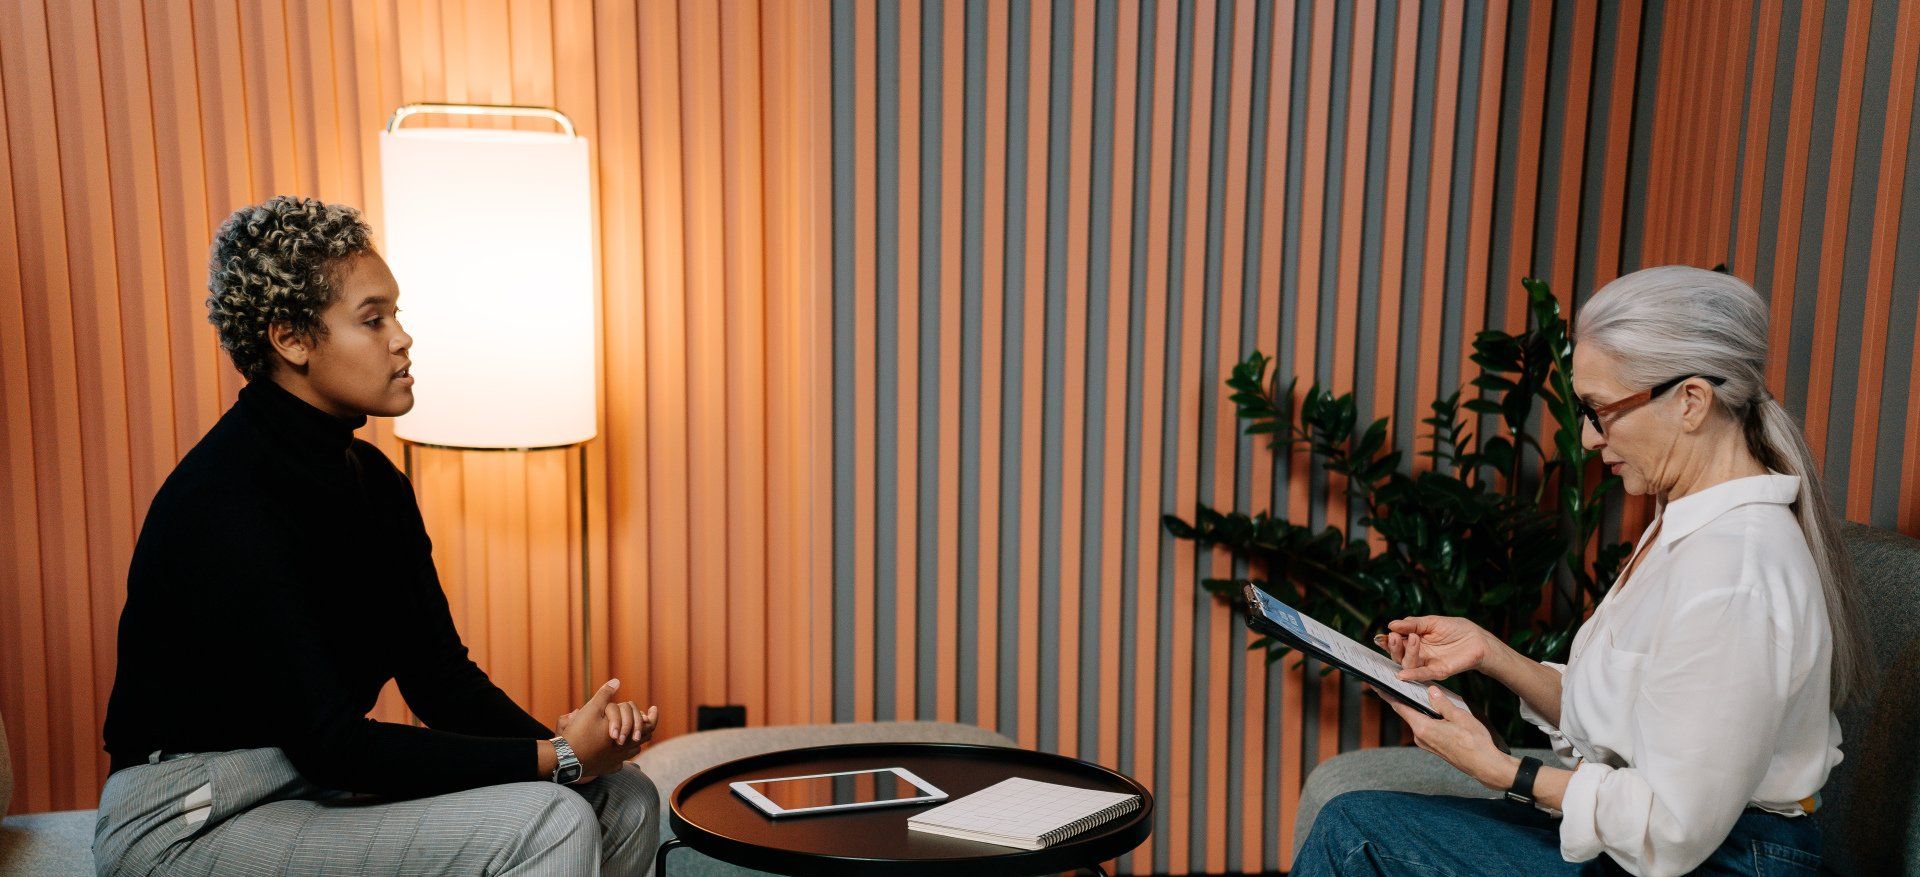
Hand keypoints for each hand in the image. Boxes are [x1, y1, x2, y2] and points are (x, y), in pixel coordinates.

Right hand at [555, 679, 647, 780]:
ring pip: (634, 750)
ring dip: (635, 740)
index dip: (653, 716)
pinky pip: (620, 762)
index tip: (653, 708)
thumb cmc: (580, 733)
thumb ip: (605, 695)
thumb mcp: (592, 709)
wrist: (566, 759)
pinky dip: (622, 754)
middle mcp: (625, 751)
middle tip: (644, 718)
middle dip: (645, 726)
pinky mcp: (607, 769)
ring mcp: (617, 761)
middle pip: (644, 738)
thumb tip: (617, 681)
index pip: (648, 726)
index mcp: (626, 736)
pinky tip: (617, 749)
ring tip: (632, 732)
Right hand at [1374, 615, 1499, 683]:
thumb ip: (1412, 624)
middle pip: (1398, 655)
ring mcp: (1427, 664)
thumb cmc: (1456, 629)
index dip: (1387, 641)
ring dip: (1406, 654)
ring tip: (1413, 638)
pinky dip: (1412, 675)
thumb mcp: (1431, 622)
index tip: (1381, 637)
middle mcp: (1418, 654)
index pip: (1397, 643)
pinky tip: (1403, 675)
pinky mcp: (1439, 671)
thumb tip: (1391, 624)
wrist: (1478, 639)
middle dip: (1393, 647)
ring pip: (1408, 664)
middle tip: (1393, 637)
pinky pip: (1423, 675)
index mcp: (1414, 641)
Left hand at [1382, 685, 1517, 791]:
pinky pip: (1424, 726)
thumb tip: (1430, 690)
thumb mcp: (1460, 716)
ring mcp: (1426, 743)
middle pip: (1407, 712)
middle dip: (1402, 697)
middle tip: (1396, 681)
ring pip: (1417, 719)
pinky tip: (1431, 707)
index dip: (1387, 694)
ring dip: (1416, 706)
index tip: (1375, 684)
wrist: (1485, 766)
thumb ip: (1442, 703)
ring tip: (1416, 690)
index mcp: (1423, 728)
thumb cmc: (1475, 742)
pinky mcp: (1433, 746)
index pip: (1400, 707)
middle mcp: (1420, 737)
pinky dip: (1424, 715)